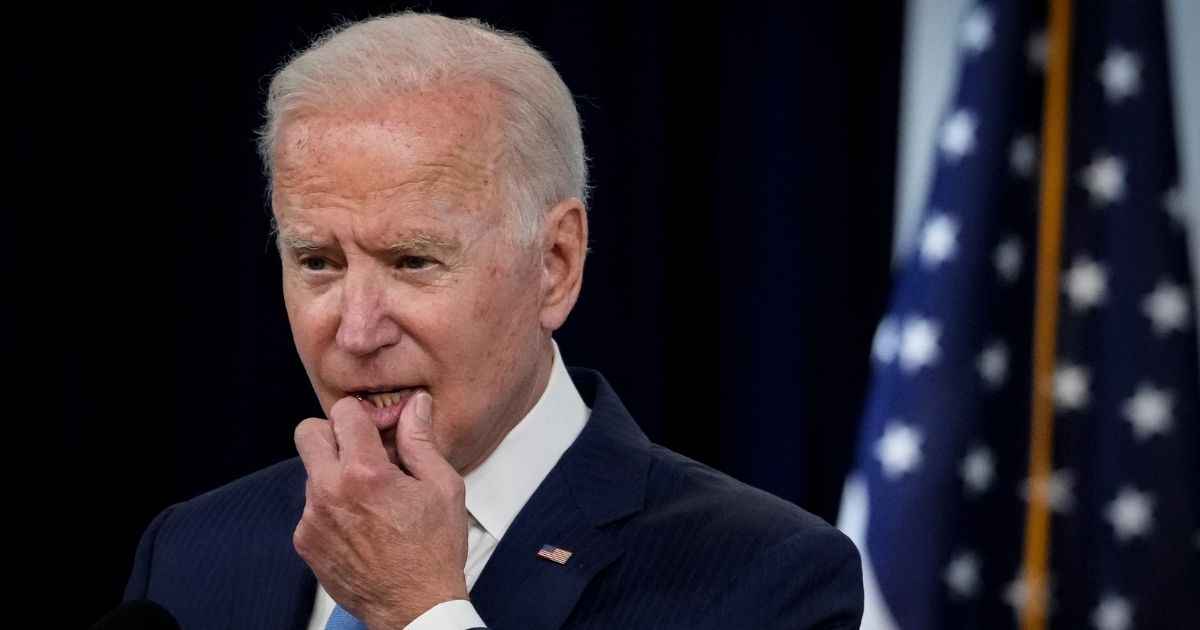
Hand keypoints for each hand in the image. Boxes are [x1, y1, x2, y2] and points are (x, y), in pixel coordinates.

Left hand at [293, 391, 469, 627]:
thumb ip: (421, 440)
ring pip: (311, 472)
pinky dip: (332, 506)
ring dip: (335, 473)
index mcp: (365, 473)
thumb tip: (414, 405)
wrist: (415, 607)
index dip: (366, 414)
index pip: (344, 412)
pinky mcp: (305, 542)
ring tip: (371, 498)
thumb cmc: (434, 550)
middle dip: (336, 434)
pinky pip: (311, 507)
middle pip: (309, 433)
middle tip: (364, 452)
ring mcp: (312, 519)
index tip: (382, 429)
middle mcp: (330, 492)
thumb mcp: (443, 487)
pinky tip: (361, 523)